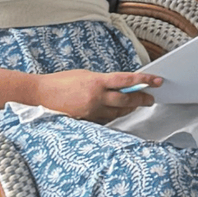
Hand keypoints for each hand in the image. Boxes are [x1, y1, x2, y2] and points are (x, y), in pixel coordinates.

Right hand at [31, 69, 155, 121]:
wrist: (40, 94)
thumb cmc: (61, 81)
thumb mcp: (86, 75)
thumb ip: (104, 81)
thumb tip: (122, 86)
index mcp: (96, 82)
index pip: (126, 81)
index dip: (145, 81)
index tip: (157, 81)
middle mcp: (95, 98)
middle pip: (126, 101)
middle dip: (142, 99)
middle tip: (151, 98)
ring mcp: (91, 112)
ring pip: (118, 113)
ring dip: (128, 109)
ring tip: (135, 104)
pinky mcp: (86, 121)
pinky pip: (105, 120)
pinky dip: (113, 115)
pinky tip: (116, 112)